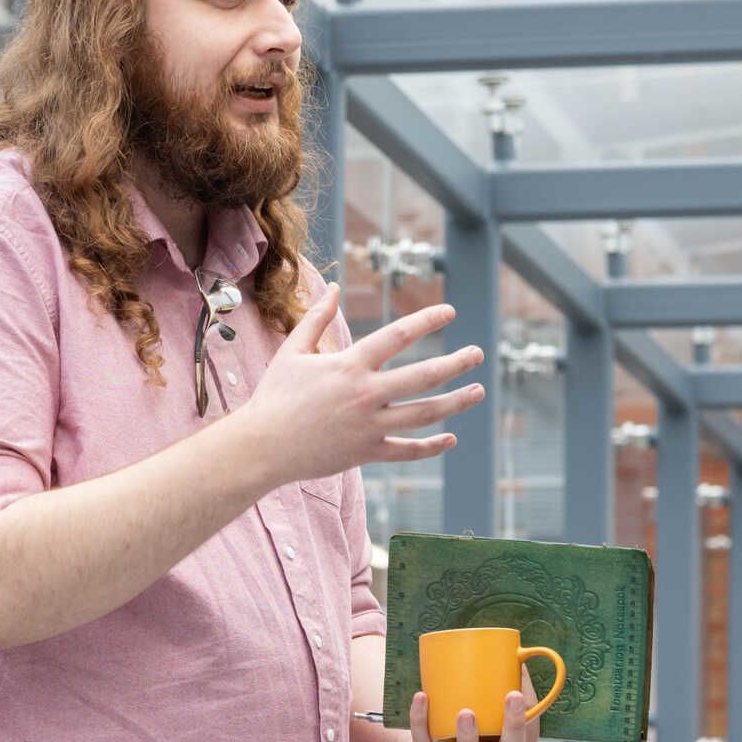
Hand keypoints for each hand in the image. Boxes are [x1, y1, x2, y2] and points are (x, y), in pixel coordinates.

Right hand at [231, 281, 479, 485]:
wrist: (263, 446)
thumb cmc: (275, 395)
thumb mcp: (293, 351)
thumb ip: (317, 318)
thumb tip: (335, 288)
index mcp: (350, 365)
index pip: (399, 336)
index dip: (428, 320)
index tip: (450, 312)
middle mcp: (366, 394)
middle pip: (424, 376)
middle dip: (456, 363)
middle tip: (478, 354)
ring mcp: (370, 426)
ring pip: (424, 414)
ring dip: (456, 402)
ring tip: (478, 391)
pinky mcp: (367, 453)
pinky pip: (407, 451)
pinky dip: (431, 447)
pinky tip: (451, 438)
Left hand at [409, 687, 540, 741]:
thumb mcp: (500, 733)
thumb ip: (506, 701)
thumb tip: (516, 654)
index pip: (530, 735)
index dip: (529, 711)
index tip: (520, 686)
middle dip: (513, 726)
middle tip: (513, 696)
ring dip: (467, 737)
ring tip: (466, 712)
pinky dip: (421, 721)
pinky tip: (421, 697)